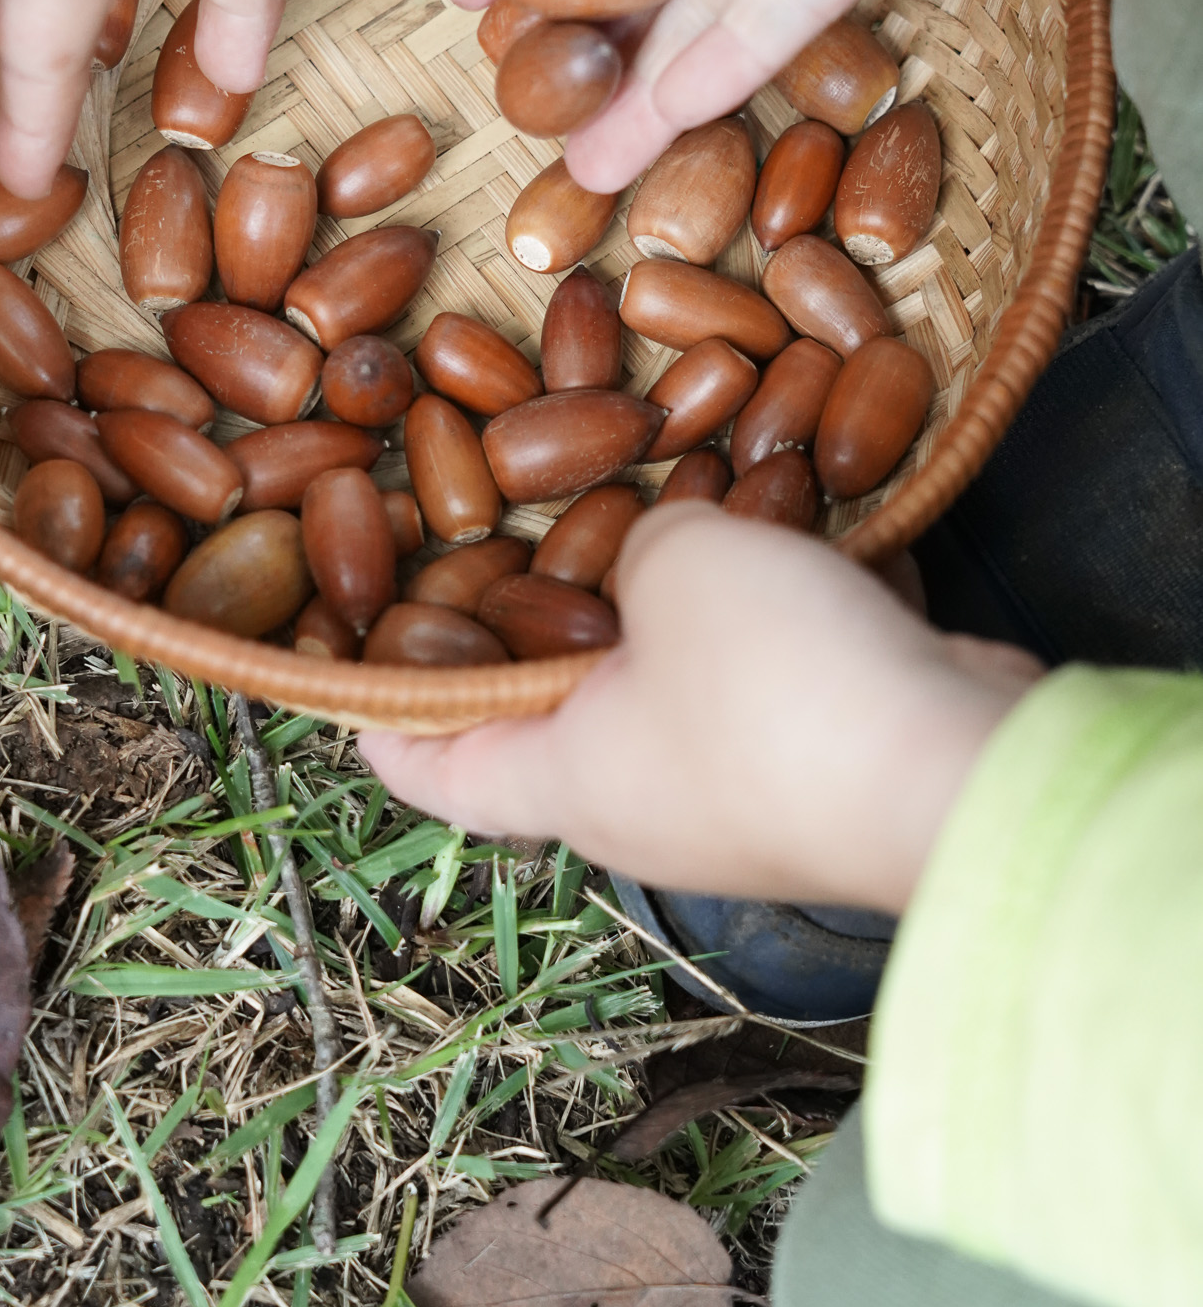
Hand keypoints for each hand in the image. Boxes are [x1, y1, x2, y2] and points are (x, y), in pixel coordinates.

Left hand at [359, 508, 1042, 914]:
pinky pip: (780, 671)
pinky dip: (780, 607)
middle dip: (539, 623)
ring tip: (668, 505)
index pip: (424, 766)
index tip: (347, 651)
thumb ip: (646, 542)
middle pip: (552, 711)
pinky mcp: (832, 763)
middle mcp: (645, 802)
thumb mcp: (675, 565)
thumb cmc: (774, 686)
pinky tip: (800, 527)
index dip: (373, 708)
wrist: (959, 771)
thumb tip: (673, 551)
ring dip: (677, 601)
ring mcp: (743, 790)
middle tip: (518, 530)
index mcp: (565, 779)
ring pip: (679, 679)